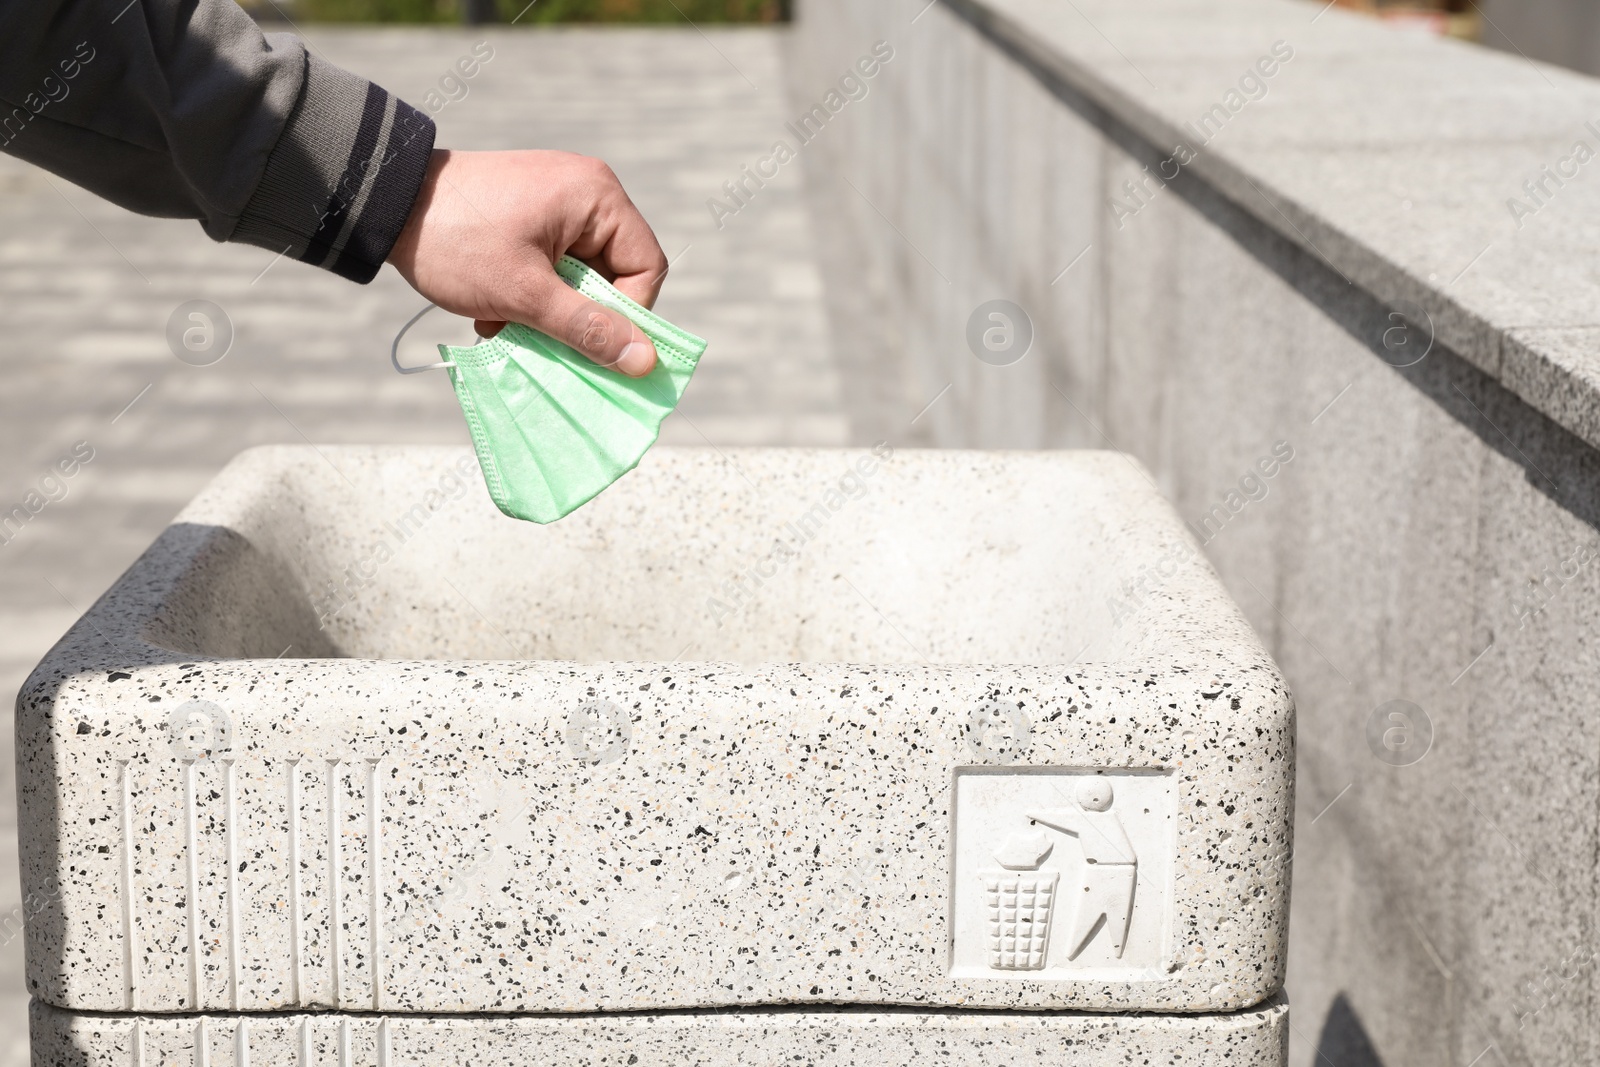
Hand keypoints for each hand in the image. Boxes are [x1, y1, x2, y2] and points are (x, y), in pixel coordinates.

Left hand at [388, 149, 668, 376]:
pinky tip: (495, 308)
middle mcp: (587, 193)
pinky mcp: (532, 215)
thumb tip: (645, 362)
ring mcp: (558, 202)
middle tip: (540, 336)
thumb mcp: (524, 294)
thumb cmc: (457, 241)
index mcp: (598, 197)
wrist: (384, 202)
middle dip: (577, 316)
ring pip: (580, 278)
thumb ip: (587, 328)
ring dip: (549, 312)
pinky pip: (554, 267)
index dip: (627, 315)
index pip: (646, 267)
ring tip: (507, 321)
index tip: (588, 342)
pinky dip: (531, 295)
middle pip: (614, 275)